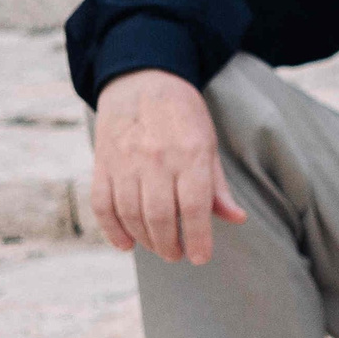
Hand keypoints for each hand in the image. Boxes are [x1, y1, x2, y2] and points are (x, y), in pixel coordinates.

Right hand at [89, 68, 244, 263]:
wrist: (142, 79)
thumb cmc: (183, 116)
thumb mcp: (209, 144)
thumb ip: (217, 186)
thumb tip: (236, 219)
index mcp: (190, 154)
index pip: (195, 205)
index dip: (198, 237)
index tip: (200, 258)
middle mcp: (156, 158)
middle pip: (160, 215)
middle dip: (170, 244)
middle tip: (177, 255)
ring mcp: (125, 161)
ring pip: (131, 212)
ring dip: (145, 239)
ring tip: (160, 248)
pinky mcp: (102, 163)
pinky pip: (102, 204)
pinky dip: (112, 229)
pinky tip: (126, 243)